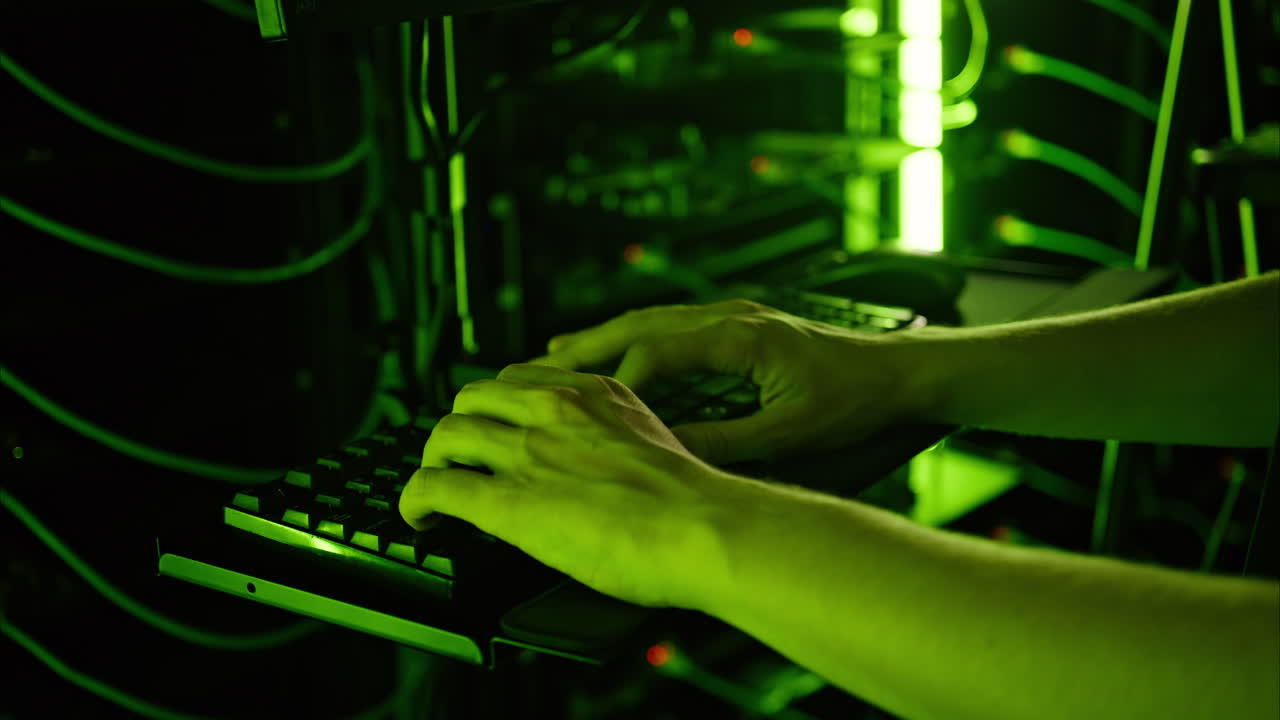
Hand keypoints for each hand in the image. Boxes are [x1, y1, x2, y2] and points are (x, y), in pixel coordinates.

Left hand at [398, 363, 735, 609]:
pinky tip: (420, 519)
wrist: (704, 527)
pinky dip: (414, 503)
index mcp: (592, 393)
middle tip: (460, 461)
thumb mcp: (654, 442)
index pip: (518, 380)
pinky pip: (434, 488)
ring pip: (444, 436)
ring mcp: (527, 451)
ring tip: (436, 490)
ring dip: (432, 464)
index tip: (496, 429)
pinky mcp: (506, 501)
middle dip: (459, 429)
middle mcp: (553, 409)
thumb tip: (597, 469)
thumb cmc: (695, 501)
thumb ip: (614, 440)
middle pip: (471, 398)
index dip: (497, 407)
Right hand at [534, 300, 928, 464]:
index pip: (656, 349)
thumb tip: (668, 454)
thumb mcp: (791, 432)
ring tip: (555, 359)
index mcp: (740, 336)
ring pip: (652, 321)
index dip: (614, 381)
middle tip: (534, 371)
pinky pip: (671, 328)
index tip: (580, 411)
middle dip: (587, 347)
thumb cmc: (855, 402)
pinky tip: (615, 359)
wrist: (901, 374)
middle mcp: (730, 318)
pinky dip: (634, 342)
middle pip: (641, 323)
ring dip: (604, 339)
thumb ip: (728, 443)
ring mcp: (734, 319)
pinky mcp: (740, 329)